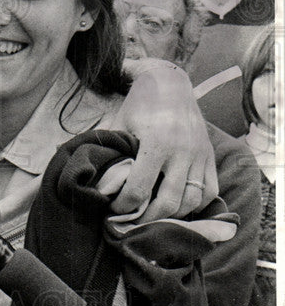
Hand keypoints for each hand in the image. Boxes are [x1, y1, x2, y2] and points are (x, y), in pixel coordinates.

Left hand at [113, 61, 217, 220]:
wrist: (170, 83)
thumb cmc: (140, 105)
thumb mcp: (121, 124)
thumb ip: (113, 152)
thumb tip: (95, 181)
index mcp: (156, 143)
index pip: (140, 189)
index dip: (124, 206)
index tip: (114, 210)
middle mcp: (182, 151)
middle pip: (169, 202)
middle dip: (148, 219)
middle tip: (133, 223)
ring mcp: (200, 155)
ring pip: (192, 201)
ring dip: (173, 216)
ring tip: (154, 219)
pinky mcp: (210, 156)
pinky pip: (210, 191)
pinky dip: (196, 205)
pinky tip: (179, 207)